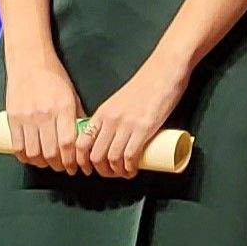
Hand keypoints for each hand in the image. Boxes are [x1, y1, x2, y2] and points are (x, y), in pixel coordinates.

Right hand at [1, 60, 86, 174]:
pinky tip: (31, 158)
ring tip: (47, 163)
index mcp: (63, 108)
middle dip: (58, 165)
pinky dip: (25, 157)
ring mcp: (27, 116)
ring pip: (33, 152)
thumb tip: (85, 138)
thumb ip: (77, 116)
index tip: (74, 167)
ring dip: (42, 163)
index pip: (68, 143)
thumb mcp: (72, 94)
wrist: (29, 61)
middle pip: (50, 152)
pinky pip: (17, 146)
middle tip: (62, 167)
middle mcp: (45, 114)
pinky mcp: (13, 117)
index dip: (71, 160)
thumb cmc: (54, 77)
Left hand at [83, 61, 188, 178]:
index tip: (90, 169)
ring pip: (112, 159)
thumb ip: (113, 117)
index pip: (82, 143)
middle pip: (95, 155)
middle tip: (111, 173)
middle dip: (101, 171)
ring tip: (125, 173)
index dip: (83, 161)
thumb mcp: (119, 101)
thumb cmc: (145, 85)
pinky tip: (133, 171)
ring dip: (117, 172)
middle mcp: (110, 120)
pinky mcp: (144, 128)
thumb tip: (112, 138)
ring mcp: (127, 124)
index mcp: (102, 113)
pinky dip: (129, 169)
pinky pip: (130, 156)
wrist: (164, 71)